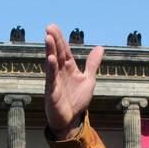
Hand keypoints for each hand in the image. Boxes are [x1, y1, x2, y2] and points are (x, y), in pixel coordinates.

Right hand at [44, 25, 103, 139]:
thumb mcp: (88, 80)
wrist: (71, 120)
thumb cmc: (76, 100)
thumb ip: (92, 64)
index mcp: (68, 68)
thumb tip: (100, 47)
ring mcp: (55, 82)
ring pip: (52, 64)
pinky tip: (50, 59)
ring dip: (50, 51)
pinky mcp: (52, 92)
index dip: (60, 38)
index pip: (64, 50)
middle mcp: (60, 72)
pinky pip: (51, 79)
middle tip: (49, 27)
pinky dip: (51, 69)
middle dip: (53, 41)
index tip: (53, 27)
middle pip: (57, 53)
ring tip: (48, 38)